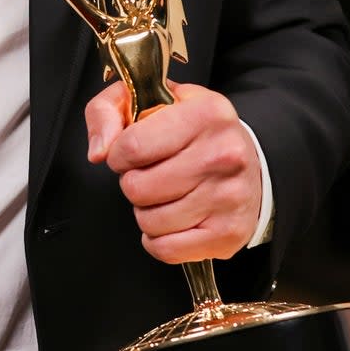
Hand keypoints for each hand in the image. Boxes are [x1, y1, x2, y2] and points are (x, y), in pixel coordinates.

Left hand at [85, 79, 261, 264]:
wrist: (250, 161)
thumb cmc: (191, 130)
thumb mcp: (148, 100)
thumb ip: (107, 111)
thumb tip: (99, 151)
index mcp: (206, 113)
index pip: (132, 146)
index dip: (118, 154)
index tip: (129, 153)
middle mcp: (224, 154)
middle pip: (138, 188)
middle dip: (133, 183)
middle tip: (151, 174)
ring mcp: (229, 197)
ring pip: (149, 221)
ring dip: (146, 211)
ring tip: (165, 194)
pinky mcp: (228, 233)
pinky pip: (166, 250)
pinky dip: (159, 239)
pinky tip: (172, 219)